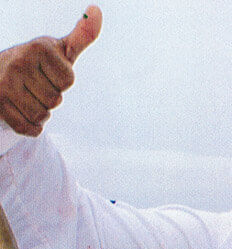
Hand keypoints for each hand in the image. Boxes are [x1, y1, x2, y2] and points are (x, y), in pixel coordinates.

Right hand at [0, 6, 101, 135]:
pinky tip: (21, 110)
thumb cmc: (37, 63)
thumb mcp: (60, 50)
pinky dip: (30, 126)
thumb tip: (97, 10)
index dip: (62, 81)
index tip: (47, 71)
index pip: (68, 81)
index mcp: (37, 47)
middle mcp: (18, 62)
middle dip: (50, 97)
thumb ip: (82, 35)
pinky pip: (28, 128)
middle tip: (34, 84)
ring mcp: (4, 83)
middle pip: (56, 100)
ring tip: (27, 95)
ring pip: (42, 115)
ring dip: (40, 112)